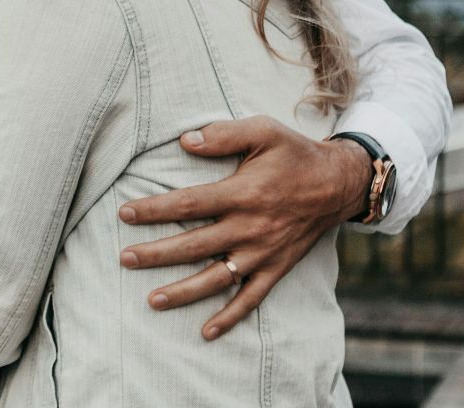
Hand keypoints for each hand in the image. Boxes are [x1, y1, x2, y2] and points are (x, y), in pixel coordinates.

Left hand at [115, 116, 368, 339]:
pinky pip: (251, 298)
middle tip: (125, 259)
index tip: (125, 214)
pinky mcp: (276, 268)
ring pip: (217, 278)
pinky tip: (206, 331)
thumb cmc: (295, 154)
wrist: (339, 183)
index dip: (154, 210)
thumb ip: (224, 135)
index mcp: (243, 193)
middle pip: (195, 245)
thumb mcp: (264, 131)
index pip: (189, 204)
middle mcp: (250, 227)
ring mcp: (263, 253)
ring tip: (152, 300)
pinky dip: (230, 317)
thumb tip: (185, 140)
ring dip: (184, 292)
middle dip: (156, 254)